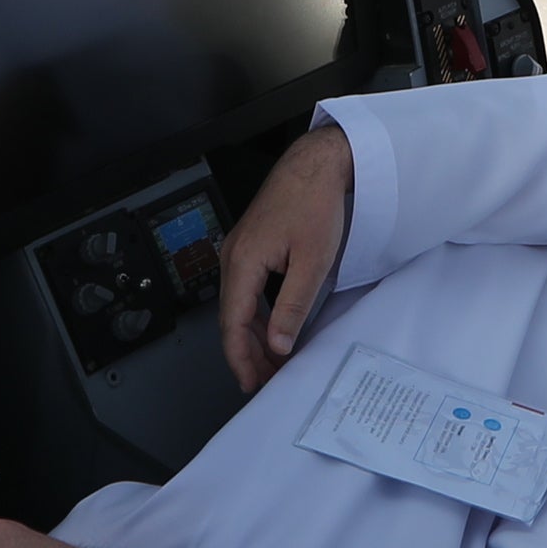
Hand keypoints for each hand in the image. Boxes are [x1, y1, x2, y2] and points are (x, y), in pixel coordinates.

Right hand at [220, 120, 351, 391]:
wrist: (315, 165)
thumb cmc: (314, 204)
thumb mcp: (312, 262)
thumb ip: (293, 307)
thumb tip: (279, 345)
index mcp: (243, 262)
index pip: (233, 323)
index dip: (241, 358)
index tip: (251, 382)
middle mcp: (232, 257)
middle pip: (231, 318)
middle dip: (246, 353)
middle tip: (264, 380)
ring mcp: (238, 251)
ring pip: (238, 306)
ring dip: (252, 337)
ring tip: (270, 363)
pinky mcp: (249, 248)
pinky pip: (245, 291)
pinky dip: (256, 316)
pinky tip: (271, 330)